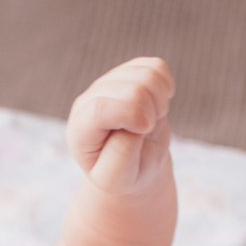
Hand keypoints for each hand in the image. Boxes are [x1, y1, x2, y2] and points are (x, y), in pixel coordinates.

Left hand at [67, 57, 174, 196]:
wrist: (135, 165)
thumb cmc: (124, 174)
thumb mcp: (117, 178)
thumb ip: (120, 154)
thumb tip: (135, 119)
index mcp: (80, 130)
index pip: (99, 109)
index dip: (130, 114)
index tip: (146, 129)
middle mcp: (88, 101)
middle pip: (131, 89)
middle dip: (150, 112)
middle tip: (146, 132)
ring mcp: (108, 84)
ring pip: (145, 74)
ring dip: (159, 100)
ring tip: (150, 120)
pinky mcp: (128, 73)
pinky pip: (156, 67)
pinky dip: (165, 86)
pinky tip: (156, 105)